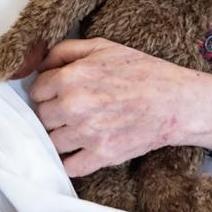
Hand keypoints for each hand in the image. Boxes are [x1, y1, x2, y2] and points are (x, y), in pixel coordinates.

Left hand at [29, 38, 211, 176]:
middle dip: (53, 111)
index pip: (37, 89)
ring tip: (79, 125)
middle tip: (72, 107)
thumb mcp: (102, 46)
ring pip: (52, 141)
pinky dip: (71, 159)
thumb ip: (65, 50)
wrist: (174, 100)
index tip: (58, 90)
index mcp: (72, 77)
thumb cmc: (141, 70)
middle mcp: (74, 106)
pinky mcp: (100, 156)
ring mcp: (86, 134)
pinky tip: (80, 147)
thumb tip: (40, 63)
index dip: (47, 88)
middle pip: (41, 116)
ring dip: (61, 134)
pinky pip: (68, 166)